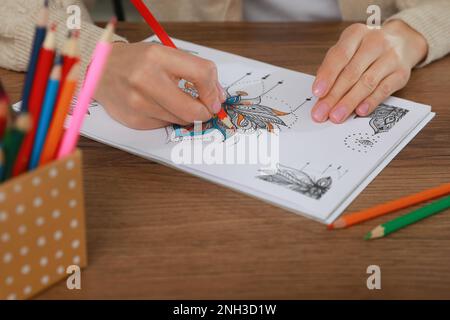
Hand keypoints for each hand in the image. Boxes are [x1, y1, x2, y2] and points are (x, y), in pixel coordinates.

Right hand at [94, 42, 225, 128]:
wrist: (100, 72)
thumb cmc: (138, 62)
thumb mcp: (165, 55)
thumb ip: (194, 71)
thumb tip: (218, 97)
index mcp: (158, 57)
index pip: (201, 74)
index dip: (214, 91)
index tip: (215, 98)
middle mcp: (146, 80)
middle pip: (192, 109)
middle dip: (205, 112)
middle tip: (205, 109)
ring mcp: (138, 104)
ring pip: (181, 121)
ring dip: (186, 115)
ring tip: (175, 102)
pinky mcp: (135, 121)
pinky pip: (165, 126)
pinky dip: (169, 118)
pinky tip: (157, 107)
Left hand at [311, 20, 427, 122]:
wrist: (402, 41)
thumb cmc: (365, 48)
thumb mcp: (347, 48)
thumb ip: (333, 67)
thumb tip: (320, 94)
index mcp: (356, 34)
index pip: (340, 55)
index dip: (328, 75)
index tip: (317, 92)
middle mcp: (375, 42)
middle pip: (351, 72)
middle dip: (334, 96)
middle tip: (321, 112)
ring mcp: (391, 57)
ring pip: (367, 83)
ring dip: (349, 102)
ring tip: (336, 116)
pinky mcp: (401, 73)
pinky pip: (384, 89)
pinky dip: (371, 101)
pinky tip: (359, 111)